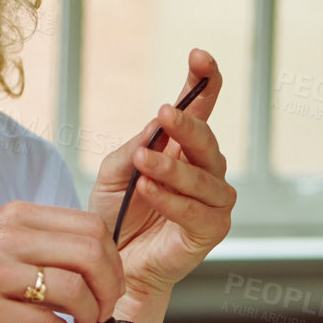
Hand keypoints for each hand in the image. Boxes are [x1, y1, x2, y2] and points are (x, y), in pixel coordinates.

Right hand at [0, 200, 124, 322]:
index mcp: (13, 216)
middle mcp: (3, 237)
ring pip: (73, 289)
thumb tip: (98, 264)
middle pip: (91, 253)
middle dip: (109, 288)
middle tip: (105, 309)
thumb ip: (38, 245)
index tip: (109, 284)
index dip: (113, 259)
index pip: (90, 225)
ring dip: (90, 314)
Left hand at [88, 48, 235, 303]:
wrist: (111, 266)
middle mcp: (204, 170)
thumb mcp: (114, 172)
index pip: (201, 107)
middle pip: (207, 140)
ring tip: (144, 162)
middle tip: (164, 114)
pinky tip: (151, 190)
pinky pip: (198, 212)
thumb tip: (157, 124)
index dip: (204, 81)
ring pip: (205, 177)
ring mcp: (212, 201)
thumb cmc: (114, 215)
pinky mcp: (210, 231)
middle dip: (188, 125)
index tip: (198, 56)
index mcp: (182, 147)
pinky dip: (175, 200)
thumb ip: (135, 146)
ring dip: (173, 167)